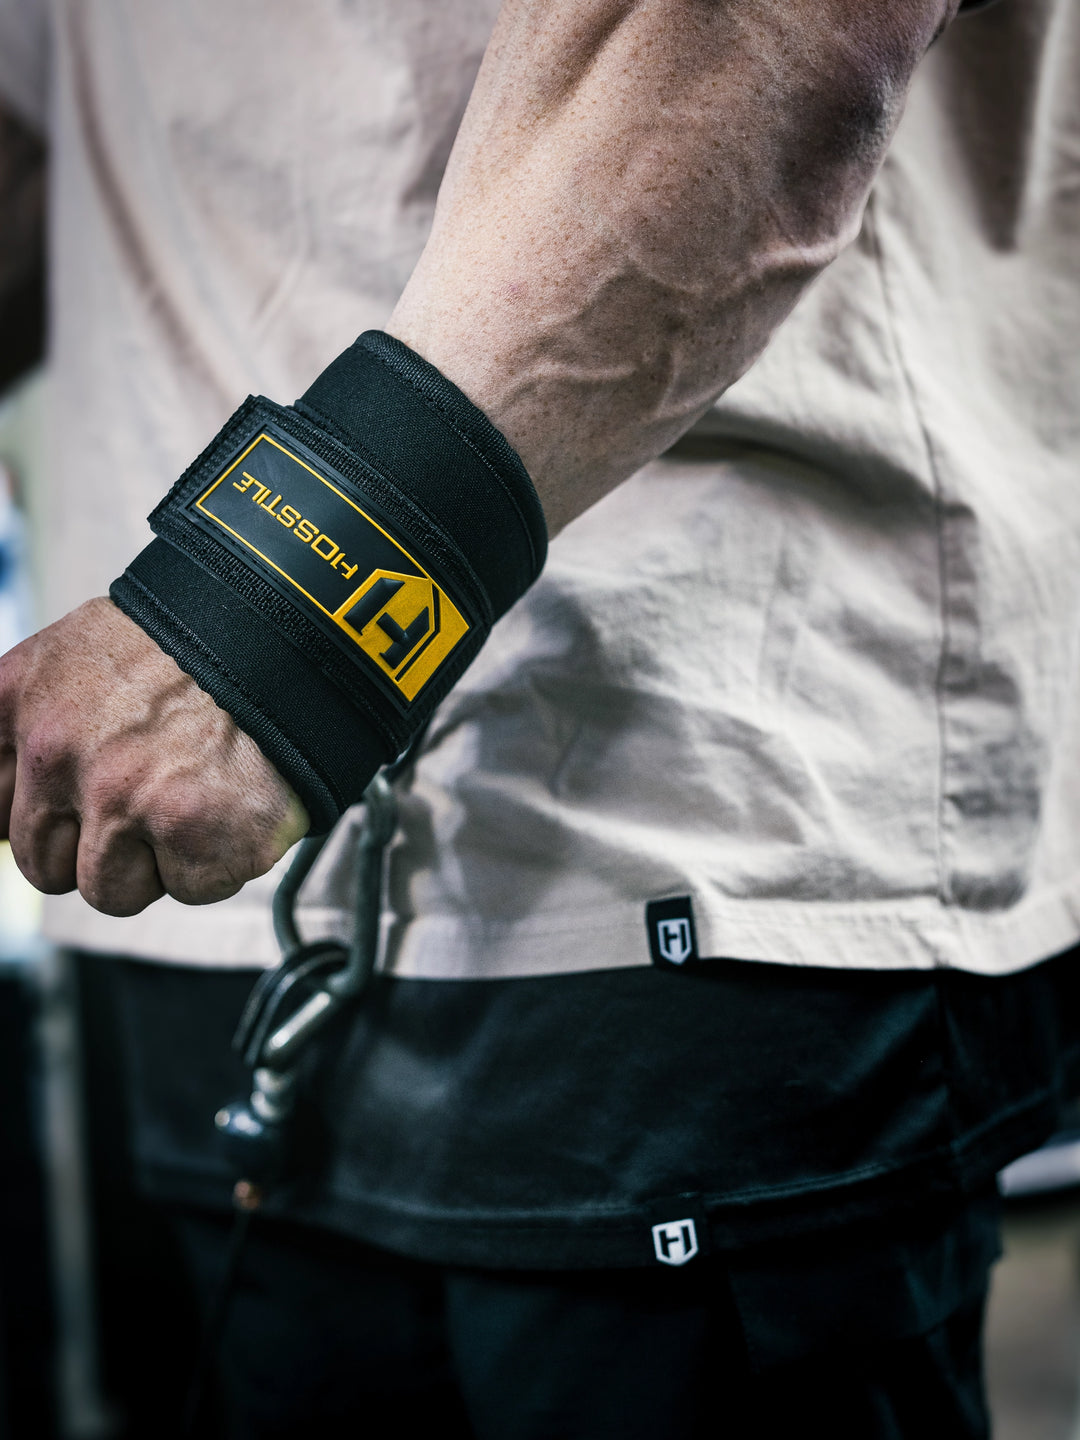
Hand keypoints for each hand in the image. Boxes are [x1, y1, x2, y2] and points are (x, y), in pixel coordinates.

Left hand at [0, 597, 308, 914]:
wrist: (288, 633)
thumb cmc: (196, 646)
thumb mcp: (79, 656)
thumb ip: (32, 725)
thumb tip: (8, 808)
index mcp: (19, 701)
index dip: (37, 817)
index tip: (69, 811)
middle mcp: (58, 752)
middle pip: (43, 863)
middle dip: (96, 845)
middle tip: (149, 793)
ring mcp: (123, 800)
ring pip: (109, 892)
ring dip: (155, 861)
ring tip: (193, 793)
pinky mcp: (192, 838)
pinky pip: (188, 890)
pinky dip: (217, 860)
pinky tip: (229, 802)